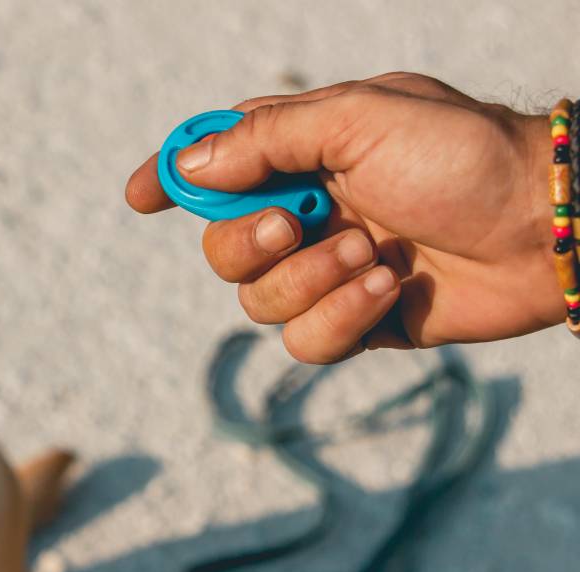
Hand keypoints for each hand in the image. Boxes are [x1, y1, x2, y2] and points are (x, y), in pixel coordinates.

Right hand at [126, 72, 557, 362]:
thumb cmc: (462, 155)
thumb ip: (264, 139)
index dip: (171, 179)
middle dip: (250, 242)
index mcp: (303, 151)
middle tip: (297, 224)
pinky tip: (388, 290)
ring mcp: (329, 269)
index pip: (214, 163)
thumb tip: (187, 168)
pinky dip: (340, 319)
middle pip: (221, 247)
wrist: (546, 226)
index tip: (140, 198)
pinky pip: (305, 343)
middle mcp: (307, 211)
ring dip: (310, 281)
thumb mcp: (359, 119)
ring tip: (372, 255)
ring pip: (258, 302)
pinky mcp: (358, 321)